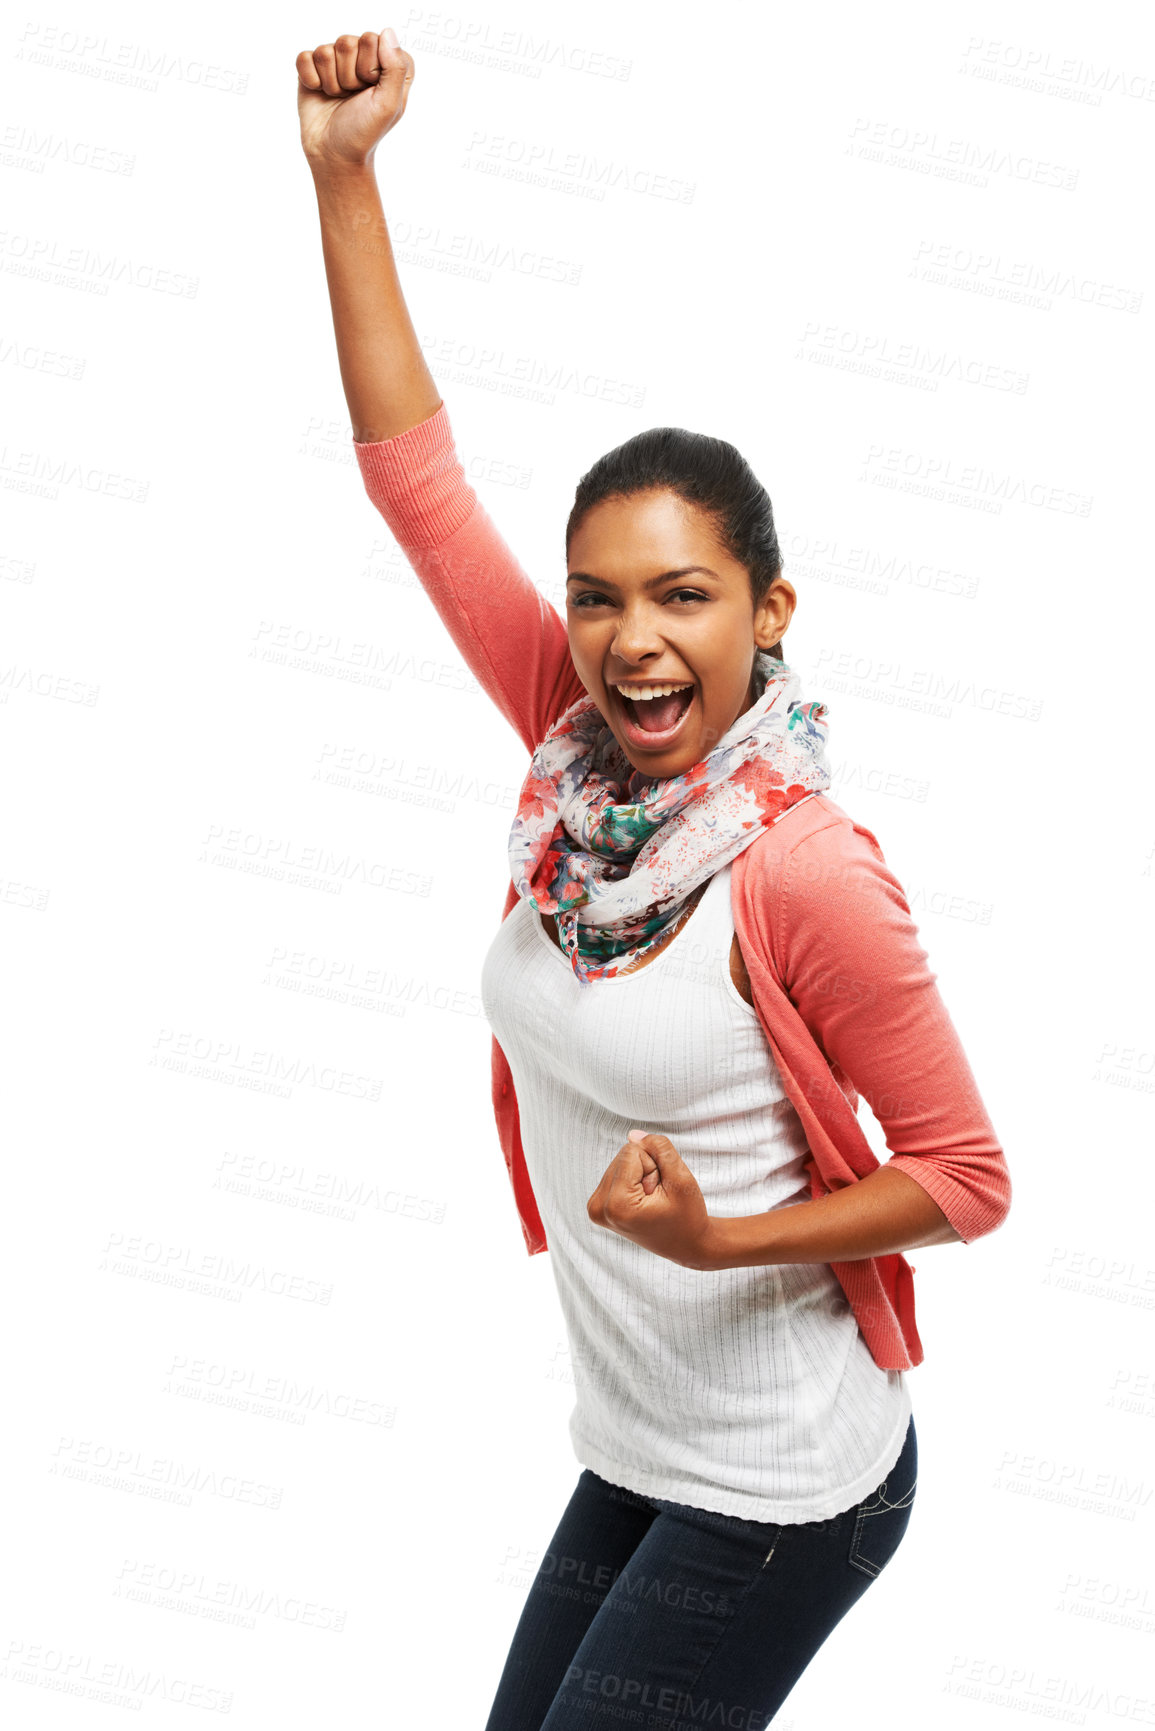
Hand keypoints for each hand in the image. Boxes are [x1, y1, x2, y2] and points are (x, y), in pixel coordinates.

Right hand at [296, 27, 414, 168]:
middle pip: (348, 42)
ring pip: (325, 51)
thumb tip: (387, 32)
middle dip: (349, 76)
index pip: (374, 39)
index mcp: (386, 62)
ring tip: (338, 98)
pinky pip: (306, 58)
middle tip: (352, 96)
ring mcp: (336, 60)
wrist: (333, 153)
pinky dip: (311, 80)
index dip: (370, 68)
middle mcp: (362, 56)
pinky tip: (320, 93)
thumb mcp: (389, 104)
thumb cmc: (364, 132)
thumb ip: (396, 67)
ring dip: (331, 82)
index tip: (371, 90)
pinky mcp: (312, 67)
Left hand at [587, 1131, 715, 1269]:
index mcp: (616, 1205)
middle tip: (657, 1197)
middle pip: (623, 1155)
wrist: (686, 1245)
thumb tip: (633, 1134)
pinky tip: (643, 1200)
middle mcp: (598, 1208)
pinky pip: (617, 1170)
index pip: (632, 1151)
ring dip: (641, 1175)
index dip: (655, 1166)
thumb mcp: (681, 1179)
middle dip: (646, 1170)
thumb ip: (660, 1149)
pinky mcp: (598, 1205)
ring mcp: (595, 1208)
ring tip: (652, 1200)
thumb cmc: (687, 1216)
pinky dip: (633, 1180)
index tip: (660, 1192)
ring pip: (621, 1161)